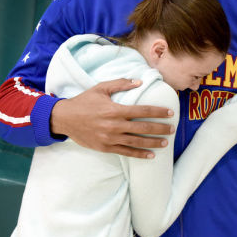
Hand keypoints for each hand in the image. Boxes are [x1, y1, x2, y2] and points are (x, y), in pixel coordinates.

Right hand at [50, 78, 174, 157]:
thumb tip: (140, 82)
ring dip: (153, 143)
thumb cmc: (84, 101)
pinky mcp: (105, 147)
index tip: (170, 112)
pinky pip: (126, 152)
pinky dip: (139, 154)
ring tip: (165, 142)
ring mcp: (110, 138)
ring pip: (137, 142)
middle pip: (143, 128)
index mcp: (115, 110)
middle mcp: (114, 125)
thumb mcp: (101, 88)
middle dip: (160, 128)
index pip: (142, 111)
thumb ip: (121, 83)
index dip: (158, 112)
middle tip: (172, 129)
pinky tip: (151, 155)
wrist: (65, 119)